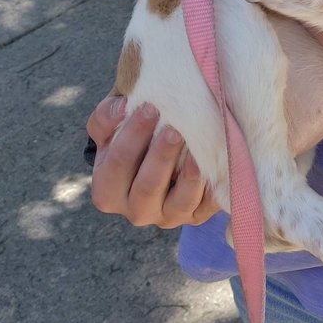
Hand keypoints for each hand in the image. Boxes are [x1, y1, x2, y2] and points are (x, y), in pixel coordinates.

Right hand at [86, 94, 219, 228]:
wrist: (161, 160)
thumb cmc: (133, 142)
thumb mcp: (111, 130)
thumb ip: (106, 117)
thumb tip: (121, 107)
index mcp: (108, 192)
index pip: (117, 164)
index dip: (132, 136)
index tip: (149, 107)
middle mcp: (136, 211)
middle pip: (147, 188)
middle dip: (161, 157)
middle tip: (173, 130)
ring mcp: (168, 216)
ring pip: (180, 202)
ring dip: (189, 175)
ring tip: (195, 149)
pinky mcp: (196, 215)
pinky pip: (207, 205)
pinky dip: (211, 186)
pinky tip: (215, 164)